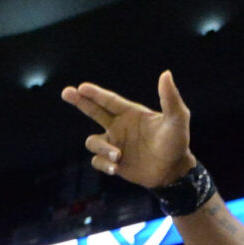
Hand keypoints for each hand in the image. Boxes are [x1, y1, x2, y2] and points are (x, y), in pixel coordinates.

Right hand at [62, 71, 195, 190]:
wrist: (173, 171)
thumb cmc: (177, 141)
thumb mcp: (177, 117)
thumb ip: (169, 97)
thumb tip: (166, 74)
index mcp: (131, 113)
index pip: (109, 101)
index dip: (95, 94)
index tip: (81, 87)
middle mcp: (119, 127)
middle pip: (93, 111)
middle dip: (79, 102)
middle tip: (66, 92)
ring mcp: (114, 145)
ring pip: (93, 142)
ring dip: (102, 148)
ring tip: (118, 156)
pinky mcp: (113, 163)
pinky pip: (97, 161)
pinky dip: (104, 164)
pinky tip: (116, 167)